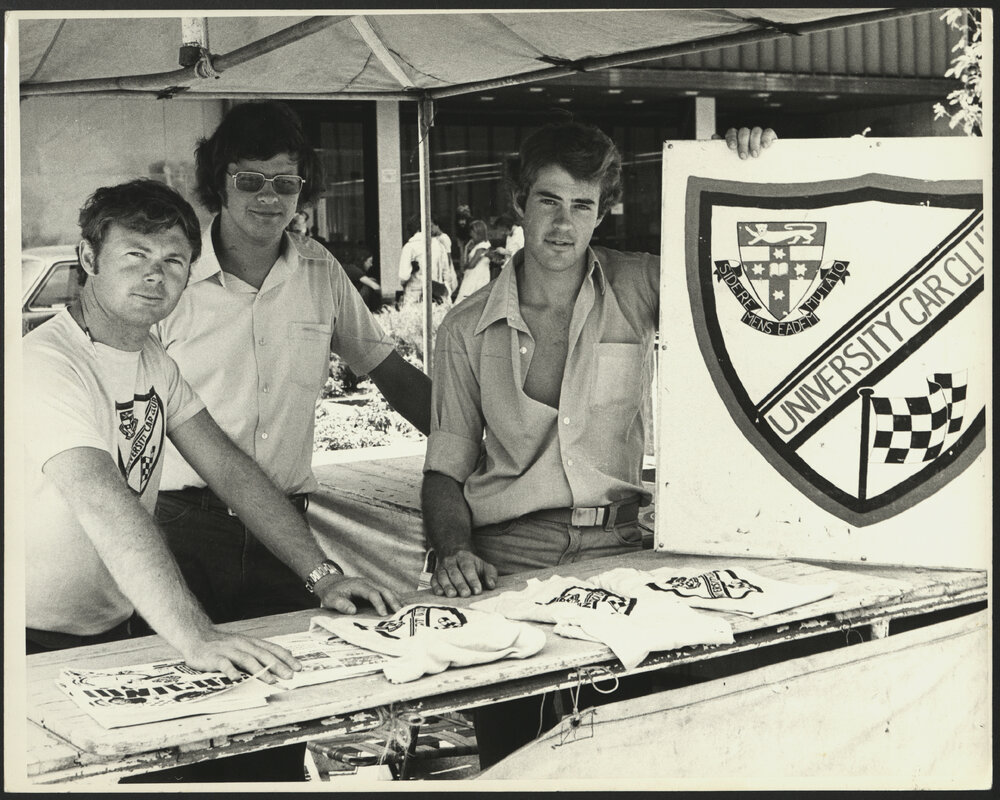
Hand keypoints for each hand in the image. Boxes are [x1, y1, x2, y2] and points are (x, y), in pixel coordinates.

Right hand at [180, 629, 301, 683]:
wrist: (196, 636)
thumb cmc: (222, 644)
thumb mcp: (243, 644)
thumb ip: (261, 650)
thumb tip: (284, 655)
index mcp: (250, 642)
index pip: (272, 649)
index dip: (286, 658)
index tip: (298, 667)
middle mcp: (242, 645)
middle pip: (263, 655)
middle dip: (278, 666)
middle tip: (290, 676)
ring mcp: (228, 651)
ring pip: (247, 660)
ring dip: (260, 671)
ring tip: (271, 681)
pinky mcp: (214, 658)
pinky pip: (224, 665)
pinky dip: (231, 671)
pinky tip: (237, 679)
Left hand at [314, 574, 401, 615]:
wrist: (331, 583)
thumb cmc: (331, 593)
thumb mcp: (331, 599)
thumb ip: (341, 604)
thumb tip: (353, 610)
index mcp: (358, 585)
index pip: (372, 593)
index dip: (379, 603)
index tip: (383, 615)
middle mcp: (367, 583)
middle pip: (383, 590)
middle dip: (392, 601)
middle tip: (399, 612)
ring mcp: (371, 584)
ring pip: (387, 590)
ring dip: (395, 599)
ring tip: (403, 610)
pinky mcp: (373, 589)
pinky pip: (385, 592)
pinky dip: (393, 598)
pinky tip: (399, 605)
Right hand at [431, 549, 497, 597]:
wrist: (453, 555)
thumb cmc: (472, 566)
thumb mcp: (484, 566)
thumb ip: (490, 574)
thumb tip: (491, 585)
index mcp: (464, 557)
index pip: (468, 568)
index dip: (473, 579)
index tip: (477, 591)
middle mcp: (451, 561)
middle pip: (455, 572)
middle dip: (460, 584)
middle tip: (466, 594)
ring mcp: (441, 567)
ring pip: (443, 576)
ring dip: (447, 586)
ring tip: (452, 595)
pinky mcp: (434, 575)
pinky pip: (434, 580)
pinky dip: (436, 587)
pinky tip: (440, 593)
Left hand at [717, 127, 777, 158]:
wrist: (760, 169)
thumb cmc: (742, 164)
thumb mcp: (731, 159)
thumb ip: (722, 149)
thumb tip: (714, 137)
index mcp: (736, 137)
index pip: (732, 132)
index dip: (731, 138)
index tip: (732, 147)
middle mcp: (746, 134)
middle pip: (744, 132)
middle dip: (743, 144)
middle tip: (743, 156)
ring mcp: (757, 134)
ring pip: (756, 131)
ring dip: (754, 143)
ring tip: (754, 155)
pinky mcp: (769, 136)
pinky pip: (768, 132)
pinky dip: (766, 137)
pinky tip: (765, 146)